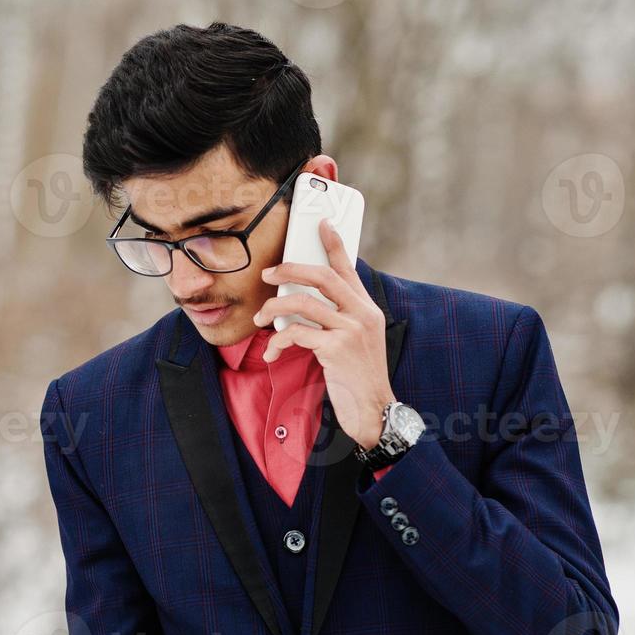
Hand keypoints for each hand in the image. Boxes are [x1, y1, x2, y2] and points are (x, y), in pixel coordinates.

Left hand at [254, 217, 394, 450]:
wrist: (373, 410)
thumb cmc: (358, 378)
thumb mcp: (356, 342)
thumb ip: (339, 320)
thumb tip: (305, 304)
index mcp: (367, 309)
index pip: (349, 269)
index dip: (334, 244)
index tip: (322, 224)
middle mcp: (362, 314)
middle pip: (323, 277)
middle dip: (291, 269)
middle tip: (269, 273)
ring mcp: (350, 330)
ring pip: (303, 303)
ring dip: (275, 308)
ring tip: (261, 318)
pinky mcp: (336, 349)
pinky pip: (296, 334)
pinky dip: (278, 341)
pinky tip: (273, 352)